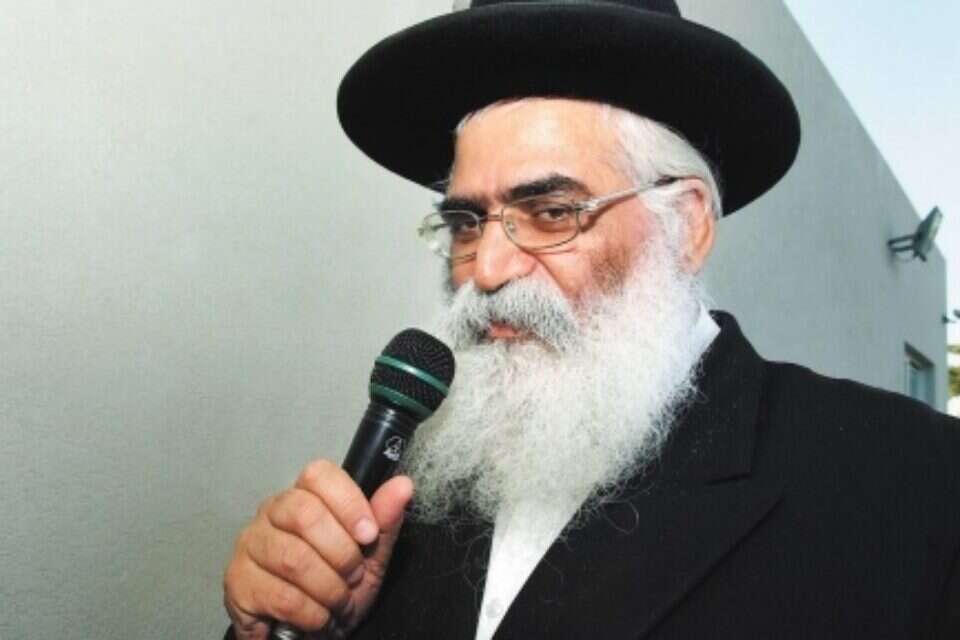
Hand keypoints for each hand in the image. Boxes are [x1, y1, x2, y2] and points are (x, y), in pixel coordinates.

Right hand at [223, 460, 413, 639]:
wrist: (309, 633)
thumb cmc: (336, 586)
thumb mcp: (370, 556)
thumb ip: (384, 521)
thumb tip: (403, 485)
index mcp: (304, 496)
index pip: (318, 475)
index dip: (348, 503)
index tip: (368, 535)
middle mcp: (271, 512)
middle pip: (304, 513)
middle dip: (341, 553)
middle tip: (353, 575)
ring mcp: (250, 545)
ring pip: (294, 558)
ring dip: (329, 588)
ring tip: (338, 600)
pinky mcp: (237, 582)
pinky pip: (281, 596)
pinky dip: (312, 613)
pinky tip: (317, 617)